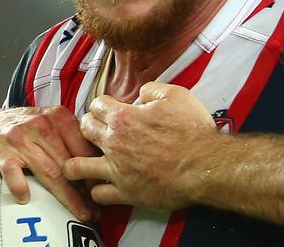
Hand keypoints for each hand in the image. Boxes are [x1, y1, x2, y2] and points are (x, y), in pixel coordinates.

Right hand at [0, 106, 99, 221]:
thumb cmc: (26, 132)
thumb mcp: (51, 126)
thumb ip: (72, 140)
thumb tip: (99, 166)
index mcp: (59, 116)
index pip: (83, 146)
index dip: (94, 171)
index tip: (103, 190)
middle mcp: (41, 124)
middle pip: (69, 163)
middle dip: (84, 190)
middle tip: (94, 210)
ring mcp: (20, 137)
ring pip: (48, 171)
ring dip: (66, 196)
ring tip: (79, 213)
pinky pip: (13, 171)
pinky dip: (20, 186)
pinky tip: (27, 199)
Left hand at [65, 82, 216, 209]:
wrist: (205, 164)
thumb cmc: (192, 129)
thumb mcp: (176, 95)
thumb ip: (152, 89)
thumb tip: (140, 94)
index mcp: (124, 117)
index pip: (96, 105)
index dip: (102, 105)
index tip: (108, 109)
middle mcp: (114, 143)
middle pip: (83, 130)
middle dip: (88, 126)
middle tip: (96, 129)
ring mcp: (117, 170)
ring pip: (78, 166)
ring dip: (78, 161)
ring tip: (83, 160)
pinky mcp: (126, 192)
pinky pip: (98, 194)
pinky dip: (97, 190)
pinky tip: (103, 185)